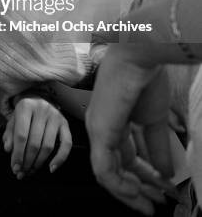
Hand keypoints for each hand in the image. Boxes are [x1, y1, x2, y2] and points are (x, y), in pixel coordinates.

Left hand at [2, 95, 71, 177]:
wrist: (37, 100)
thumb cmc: (23, 115)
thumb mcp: (12, 121)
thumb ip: (9, 135)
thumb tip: (8, 150)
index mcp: (25, 106)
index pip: (21, 135)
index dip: (18, 154)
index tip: (15, 167)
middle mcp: (42, 109)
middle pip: (35, 143)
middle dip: (27, 161)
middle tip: (22, 173)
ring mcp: (55, 116)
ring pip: (48, 146)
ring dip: (39, 163)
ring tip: (31, 171)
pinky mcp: (65, 123)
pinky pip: (67, 144)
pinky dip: (60, 159)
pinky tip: (51, 168)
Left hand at [86, 46, 175, 214]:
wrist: (139, 59)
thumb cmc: (145, 80)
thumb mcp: (153, 120)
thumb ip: (156, 146)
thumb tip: (164, 171)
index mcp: (112, 121)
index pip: (123, 157)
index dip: (143, 177)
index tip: (161, 190)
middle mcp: (101, 127)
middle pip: (116, 167)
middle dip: (138, 188)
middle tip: (156, 202)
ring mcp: (98, 130)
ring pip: (107, 173)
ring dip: (130, 192)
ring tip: (150, 204)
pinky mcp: (100, 132)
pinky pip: (104, 169)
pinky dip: (120, 186)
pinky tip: (138, 193)